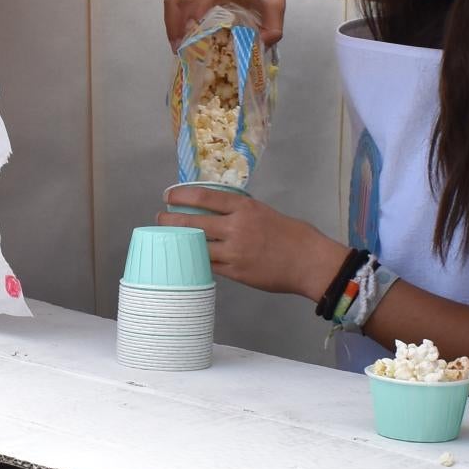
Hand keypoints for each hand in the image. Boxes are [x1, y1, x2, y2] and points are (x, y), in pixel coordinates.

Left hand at [161, 187, 345, 299]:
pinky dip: (197, 261)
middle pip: (193, 223)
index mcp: (245, 208)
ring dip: (180, 243)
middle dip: (171, 221)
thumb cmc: (293, 235)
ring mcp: (234, 252)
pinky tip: (188, 259)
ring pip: (197, 247)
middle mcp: (236, 228)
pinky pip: (209, 266)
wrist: (309, 262)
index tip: (168, 196)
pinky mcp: (236, 272)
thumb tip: (218, 215)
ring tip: (168, 241)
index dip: (182, 196)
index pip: (205, 197)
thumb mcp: (265, 212)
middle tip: (159, 219)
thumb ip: (241, 213)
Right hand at [163, 0, 293, 46]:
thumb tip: (260, 45)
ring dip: (172, 20)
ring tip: (176, 42)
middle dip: (176, 23)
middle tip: (178, 47)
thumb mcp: (277, 4)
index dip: (196, 13)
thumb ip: (273, 27)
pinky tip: (181, 30)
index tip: (190, 35)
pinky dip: (175, 13)